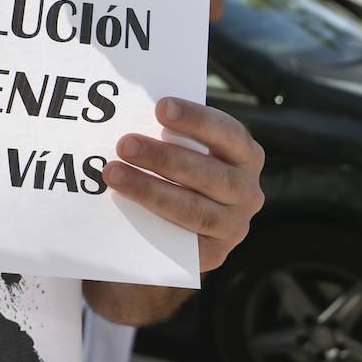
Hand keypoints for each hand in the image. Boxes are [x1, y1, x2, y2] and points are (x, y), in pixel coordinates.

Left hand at [103, 97, 264, 272]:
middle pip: (208, 174)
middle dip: (163, 157)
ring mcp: (234, 225)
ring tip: (114, 174)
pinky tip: (126, 205)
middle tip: (125, 144)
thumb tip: (127, 113)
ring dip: (150, 189)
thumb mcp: (184, 148)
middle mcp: (247, 191)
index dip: (196, 120)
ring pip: (194, 209)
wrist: (180, 225)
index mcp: (245, 155)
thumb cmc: (180, 169)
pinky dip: (153, 220)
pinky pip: (183, 239)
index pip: (228, 133)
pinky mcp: (214, 253)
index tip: (161, 108)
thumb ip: (169, 133)